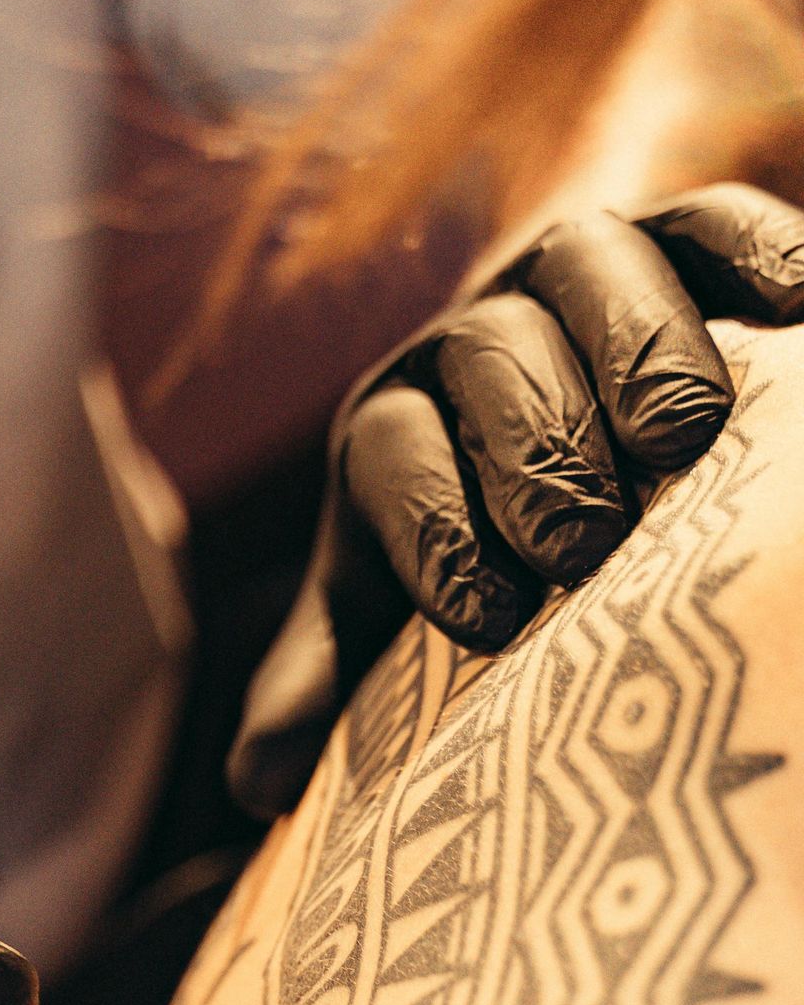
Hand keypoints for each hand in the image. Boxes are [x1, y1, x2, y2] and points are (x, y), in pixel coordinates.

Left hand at [229, 183, 803, 817]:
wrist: (577, 409)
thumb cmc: (485, 540)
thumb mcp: (399, 601)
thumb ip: (333, 674)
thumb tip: (254, 786)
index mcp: (394, 418)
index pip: (393, 457)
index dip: (433, 532)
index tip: (493, 622)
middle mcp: (475, 327)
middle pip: (490, 361)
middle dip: (532, 451)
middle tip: (584, 543)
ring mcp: (577, 264)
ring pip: (593, 269)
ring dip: (635, 348)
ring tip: (684, 439)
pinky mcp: (680, 231)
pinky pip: (710, 219)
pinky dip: (756, 249)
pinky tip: (798, 308)